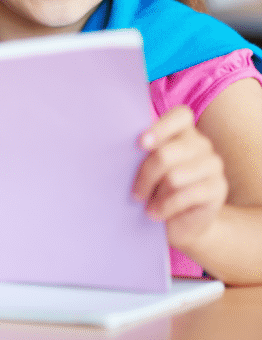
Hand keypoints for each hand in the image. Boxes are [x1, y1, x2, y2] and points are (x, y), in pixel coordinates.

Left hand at [132, 105, 227, 251]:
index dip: (160, 127)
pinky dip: (166, 207)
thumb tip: (121, 150)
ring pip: (174, 177)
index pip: (181, 116)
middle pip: (166, 153)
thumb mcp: (149, 170)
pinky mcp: (218, 187)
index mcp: (184, 132)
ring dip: (155, 195)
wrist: (182, 223)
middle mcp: (201, 144)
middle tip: (135, 194)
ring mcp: (213, 165)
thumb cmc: (158, 191)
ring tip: (147, 206)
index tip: (140, 144)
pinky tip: (156, 213)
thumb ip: (144, 155)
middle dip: (145, 176)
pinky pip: (186, 195)